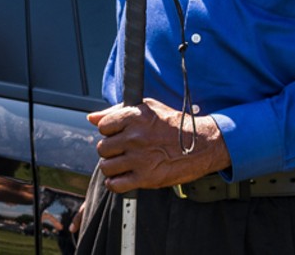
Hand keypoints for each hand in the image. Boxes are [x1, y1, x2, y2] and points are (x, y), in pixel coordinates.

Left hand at [87, 98, 229, 191]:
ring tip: (122, 164)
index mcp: (134, 117)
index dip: (109, 130)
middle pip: (103, 148)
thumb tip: (92, 118)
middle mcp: (134, 138)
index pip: (103, 126)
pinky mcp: (146, 178)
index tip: (118, 134)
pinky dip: (115, 183)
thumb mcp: (147, 108)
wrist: (202, 144)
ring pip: (106, 166)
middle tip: (122, 150)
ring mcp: (139, 159)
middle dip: (110, 150)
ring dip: (112, 167)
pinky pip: (116, 185)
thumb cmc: (174, 124)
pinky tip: (123, 177)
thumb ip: (117, 111)